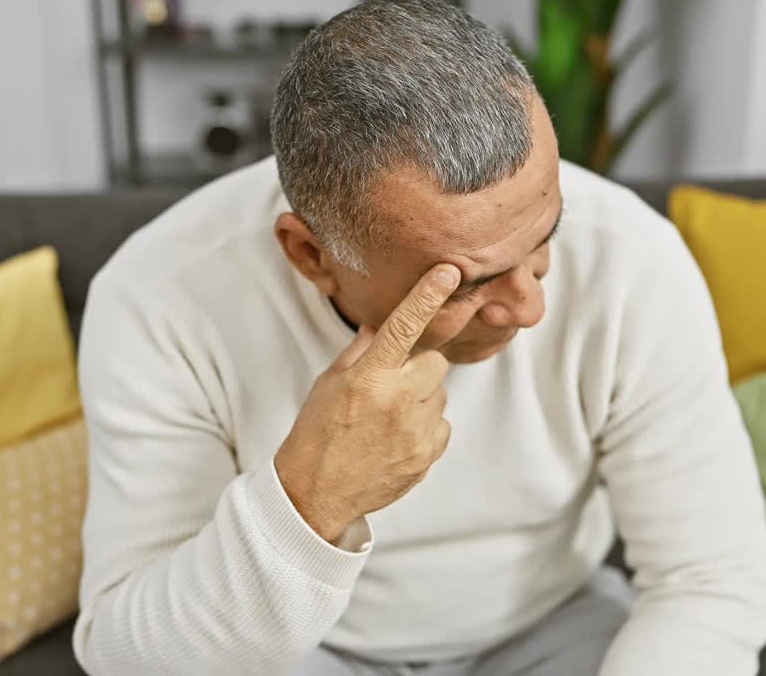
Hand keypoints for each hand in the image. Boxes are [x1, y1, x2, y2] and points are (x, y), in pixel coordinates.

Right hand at [274, 264, 460, 543]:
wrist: (316, 492)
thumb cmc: (317, 433)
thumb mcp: (330, 383)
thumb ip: (361, 352)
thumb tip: (381, 325)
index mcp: (369, 377)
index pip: (403, 326)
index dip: (427, 296)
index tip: (449, 272)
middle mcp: (397, 400)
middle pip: (435, 361)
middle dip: (419, 366)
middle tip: (391, 384)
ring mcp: (415, 430)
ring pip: (439, 393)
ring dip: (421, 397)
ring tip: (387, 417)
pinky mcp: (427, 454)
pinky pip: (442, 424)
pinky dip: (425, 426)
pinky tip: (396, 437)